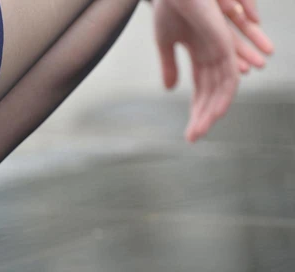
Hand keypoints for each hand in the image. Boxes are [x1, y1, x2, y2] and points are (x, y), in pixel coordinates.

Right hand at [152, 0, 272, 142]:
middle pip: (212, 93)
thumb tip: (170, 90)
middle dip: (203, 117)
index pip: (202, 90)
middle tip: (193, 137)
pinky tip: (215, 113)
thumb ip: (169, 65)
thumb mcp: (165, 42)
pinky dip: (223, 96)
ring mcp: (219, 50)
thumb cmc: (168, 6)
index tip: (188, 133)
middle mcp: (213, 54)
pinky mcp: (221, 44)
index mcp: (201, 54)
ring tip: (200, 130)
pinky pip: (228, 75)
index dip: (196, 111)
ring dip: (212, 111)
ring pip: (221, 89)